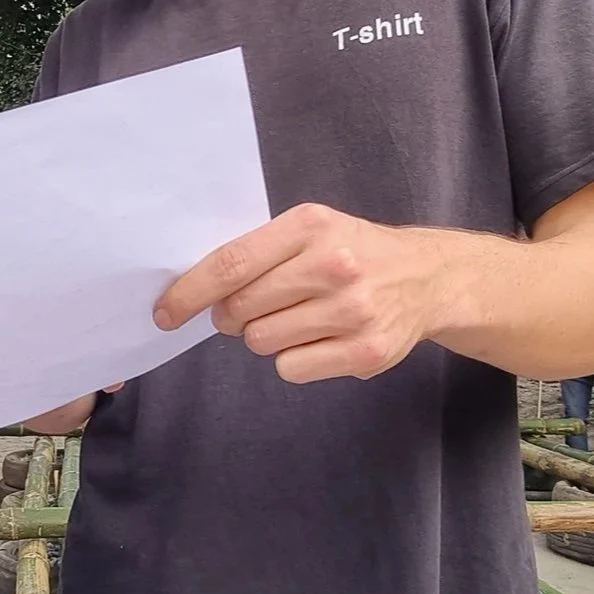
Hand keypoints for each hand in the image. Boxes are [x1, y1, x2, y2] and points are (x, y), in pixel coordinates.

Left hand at [154, 203, 447, 383]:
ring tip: (298, 317)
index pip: (230, 264)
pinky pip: (291, 368)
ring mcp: (353, 310)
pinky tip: (319, 338)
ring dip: (265, 336)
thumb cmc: (352, 251)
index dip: (188, 293)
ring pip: (261, 342)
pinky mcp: (366, 351)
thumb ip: (256, 252)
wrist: (428, 277)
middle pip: (239, 310)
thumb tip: (191, 290)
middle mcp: (333, 265)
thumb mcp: (309, 230)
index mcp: (310, 226)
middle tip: (256, 307)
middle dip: (231, 316)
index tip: (165, 313)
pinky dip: (293, 359)